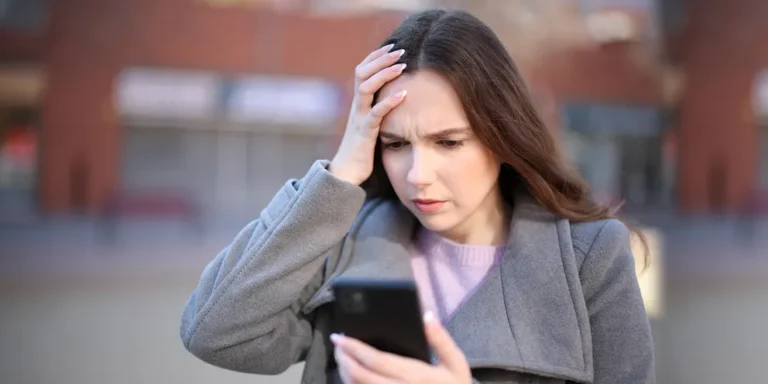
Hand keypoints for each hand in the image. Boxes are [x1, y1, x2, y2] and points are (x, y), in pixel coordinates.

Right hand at [329, 44, 407, 184]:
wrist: (346, 173)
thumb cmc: (362, 149)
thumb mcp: (371, 124)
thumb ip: (378, 109)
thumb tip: (395, 98)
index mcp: (358, 103)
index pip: (363, 71)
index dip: (376, 56)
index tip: (393, 45)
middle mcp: (356, 106)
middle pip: (362, 73)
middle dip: (381, 59)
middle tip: (400, 49)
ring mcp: (359, 118)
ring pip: (366, 88)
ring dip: (384, 74)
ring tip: (402, 66)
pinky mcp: (365, 133)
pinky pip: (375, 114)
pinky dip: (389, 102)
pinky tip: (403, 95)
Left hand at [331, 312, 471, 383]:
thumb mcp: (456, 363)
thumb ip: (441, 339)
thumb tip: (427, 316)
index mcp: (414, 376)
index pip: (376, 360)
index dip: (353, 347)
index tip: (339, 336)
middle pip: (360, 375)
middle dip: (343, 358)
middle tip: (337, 344)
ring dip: (345, 372)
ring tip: (342, 357)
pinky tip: (352, 374)